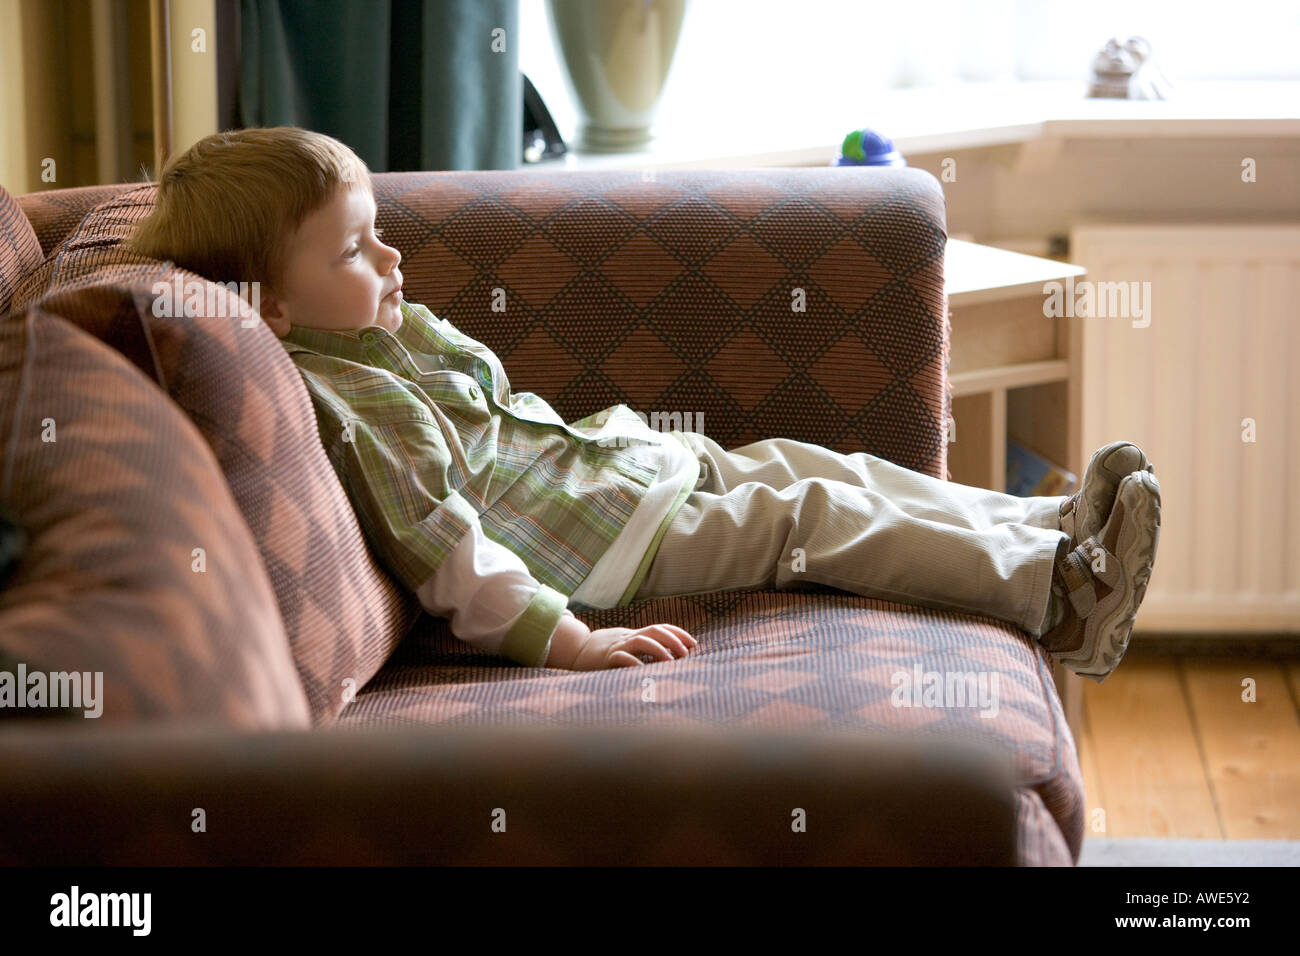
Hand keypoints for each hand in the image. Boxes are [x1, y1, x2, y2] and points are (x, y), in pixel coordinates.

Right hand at [546, 613, 696, 669]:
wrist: (575, 650)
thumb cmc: (605, 651)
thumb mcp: (626, 645)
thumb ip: (644, 647)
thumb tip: (670, 655)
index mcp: (635, 634)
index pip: (660, 628)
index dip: (678, 633)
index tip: (694, 643)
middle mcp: (628, 637)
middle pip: (653, 631)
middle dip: (672, 640)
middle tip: (686, 652)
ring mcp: (617, 647)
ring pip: (640, 641)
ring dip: (658, 649)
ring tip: (671, 661)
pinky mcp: (605, 659)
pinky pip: (621, 658)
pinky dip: (633, 663)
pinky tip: (644, 670)